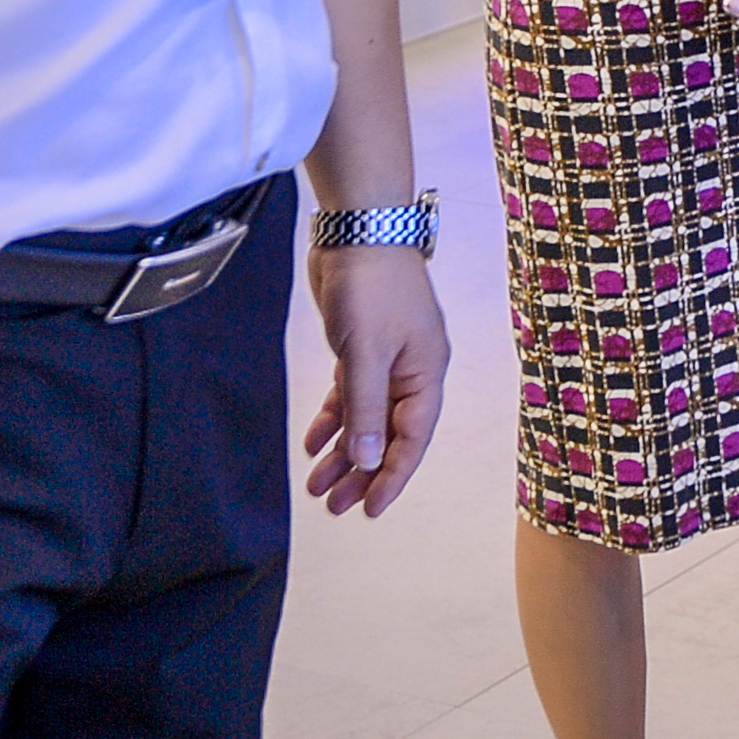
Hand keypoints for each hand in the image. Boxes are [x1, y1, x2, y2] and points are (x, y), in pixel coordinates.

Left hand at [302, 243, 448, 517]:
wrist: (358, 228)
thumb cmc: (372, 285)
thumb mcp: (366, 352)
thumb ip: (365, 408)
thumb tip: (366, 460)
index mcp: (425, 372)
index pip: (412, 438)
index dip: (392, 476)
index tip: (369, 509)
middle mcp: (412, 370)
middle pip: (389, 434)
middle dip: (362, 472)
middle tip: (334, 506)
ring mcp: (388, 358)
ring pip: (368, 418)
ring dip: (343, 451)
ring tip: (317, 485)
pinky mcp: (364, 346)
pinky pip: (352, 395)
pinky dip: (334, 419)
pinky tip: (313, 442)